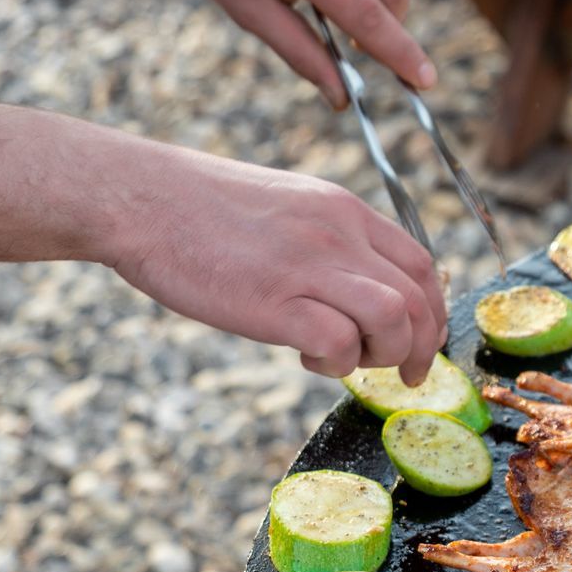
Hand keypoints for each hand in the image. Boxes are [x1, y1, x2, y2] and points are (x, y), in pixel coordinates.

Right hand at [104, 147, 446, 381]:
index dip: (433, 313)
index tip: (423, 343)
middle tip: (400, 373)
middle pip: (418, 298)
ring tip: (346, 360)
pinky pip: (339, 342)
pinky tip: (305, 355)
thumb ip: (328, 240)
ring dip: (383, 354)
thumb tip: (355, 288)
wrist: (138, 197)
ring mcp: (308, 265)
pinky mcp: (275, 301)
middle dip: (421, 347)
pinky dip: (335, 362)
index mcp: (344, 210)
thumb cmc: (199, 210)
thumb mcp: (286, 206)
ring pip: (393, 319)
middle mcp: (338, 234)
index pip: (421, 265)